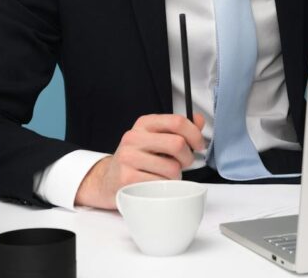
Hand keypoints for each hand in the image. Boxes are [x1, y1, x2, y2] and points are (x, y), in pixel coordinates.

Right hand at [75, 113, 205, 209]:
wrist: (108, 180)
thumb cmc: (138, 160)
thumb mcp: (156, 138)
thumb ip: (178, 130)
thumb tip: (199, 120)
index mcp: (144, 124)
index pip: (177, 121)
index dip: (195, 134)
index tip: (199, 145)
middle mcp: (133, 137)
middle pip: (177, 144)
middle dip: (188, 158)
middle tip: (183, 164)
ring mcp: (128, 158)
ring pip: (172, 168)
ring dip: (176, 176)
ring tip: (166, 176)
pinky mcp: (126, 178)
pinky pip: (160, 184)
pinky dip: (164, 188)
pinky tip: (156, 185)